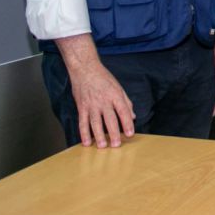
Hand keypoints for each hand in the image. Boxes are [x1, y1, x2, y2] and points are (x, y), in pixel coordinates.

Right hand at [55, 34, 134, 148]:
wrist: (85, 69)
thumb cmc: (103, 77)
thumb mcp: (118, 87)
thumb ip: (126, 102)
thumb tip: (132, 117)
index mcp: (115, 95)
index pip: (123, 111)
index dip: (127, 123)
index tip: (130, 134)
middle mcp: (104, 101)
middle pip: (110, 119)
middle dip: (114, 133)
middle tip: (117, 144)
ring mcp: (91, 104)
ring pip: (96, 123)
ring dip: (99, 136)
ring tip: (103, 146)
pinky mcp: (81, 107)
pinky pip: (82, 122)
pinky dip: (84, 133)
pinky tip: (87, 142)